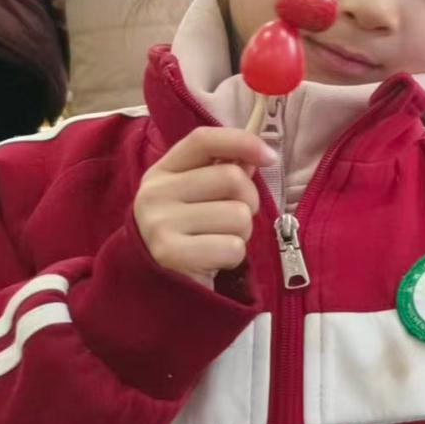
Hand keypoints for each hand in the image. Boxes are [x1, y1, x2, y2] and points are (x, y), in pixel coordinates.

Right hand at [134, 127, 268, 285]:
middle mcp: (155, 194)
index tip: (269, 156)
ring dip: (242, 232)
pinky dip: (234, 256)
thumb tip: (259, 155)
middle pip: (232, 177)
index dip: (242, 141)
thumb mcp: (197, 196)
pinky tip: (213, 259)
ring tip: (219, 240)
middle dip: (248, 200)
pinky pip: (232, 247)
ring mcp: (160, 224)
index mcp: (162, 172)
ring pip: (238, 215)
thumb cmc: (189, 232)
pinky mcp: (171, 255)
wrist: (156, 283)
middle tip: (232, 219)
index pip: (203, 139)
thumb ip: (223, 171)